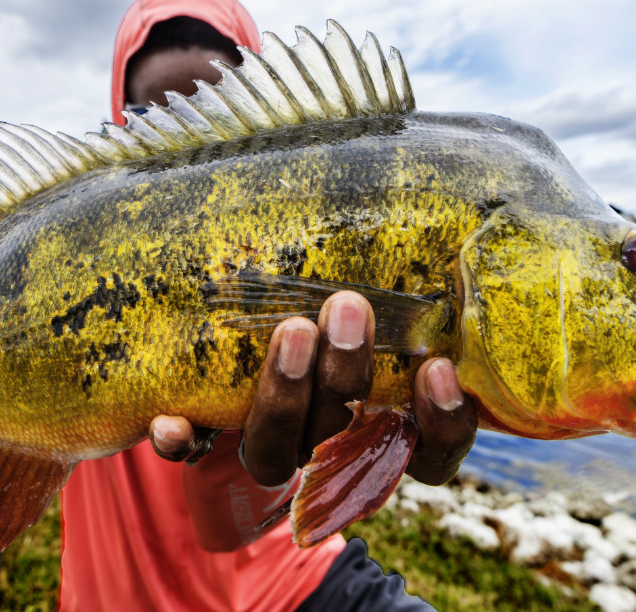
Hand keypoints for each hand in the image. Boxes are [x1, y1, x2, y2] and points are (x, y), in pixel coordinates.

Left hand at [149, 291, 476, 485]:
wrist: (236, 327)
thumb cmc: (329, 281)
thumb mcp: (377, 273)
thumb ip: (405, 263)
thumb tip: (465, 184)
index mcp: (380, 417)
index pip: (430, 450)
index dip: (441, 423)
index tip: (437, 369)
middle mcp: (322, 439)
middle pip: (344, 433)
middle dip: (347, 372)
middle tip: (348, 305)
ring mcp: (265, 440)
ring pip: (276, 451)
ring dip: (285, 395)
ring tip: (291, 329)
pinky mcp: (205, 434)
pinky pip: (191, 451)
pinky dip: (183, 440)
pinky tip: (171, 421)